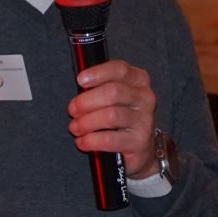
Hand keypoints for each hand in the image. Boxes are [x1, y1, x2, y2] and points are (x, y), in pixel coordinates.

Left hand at [68, 61, 158, 178]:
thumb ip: (100, 87)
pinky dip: (91, 140)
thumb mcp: (114, 96)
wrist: (140, 146)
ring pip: (110, 116)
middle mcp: (145, 97)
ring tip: (75, 128)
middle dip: (86, 101)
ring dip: (86, 122)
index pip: (120, 69)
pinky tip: (82, 141)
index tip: (80, 80)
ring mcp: (145, 119)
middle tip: (72, 110)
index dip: (98, 73)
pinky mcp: (139, 141)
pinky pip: (110, 139)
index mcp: (139, 80)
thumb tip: (79, 88)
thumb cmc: (121, 116)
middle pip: (113, 92)